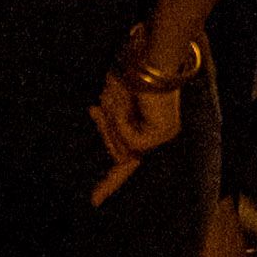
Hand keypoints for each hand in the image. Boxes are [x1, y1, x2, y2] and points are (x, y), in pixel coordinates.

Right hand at [88, 69, 183, 199]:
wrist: (152, 54)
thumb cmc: (133, 69)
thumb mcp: (113, 99)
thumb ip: (108, 120)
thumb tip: (98, 122)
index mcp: (148, 128)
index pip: (126, 165)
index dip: (109, 183)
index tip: (93, 202)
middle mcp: (158, 136)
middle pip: (118, 153)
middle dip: (106, 129)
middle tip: (98, 105)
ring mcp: (162, 136)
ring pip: (121, 147)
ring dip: (112, 120)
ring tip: (119, 95)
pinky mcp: (162, 134)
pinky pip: (129, 138)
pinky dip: (121, 119)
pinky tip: (129, 102)